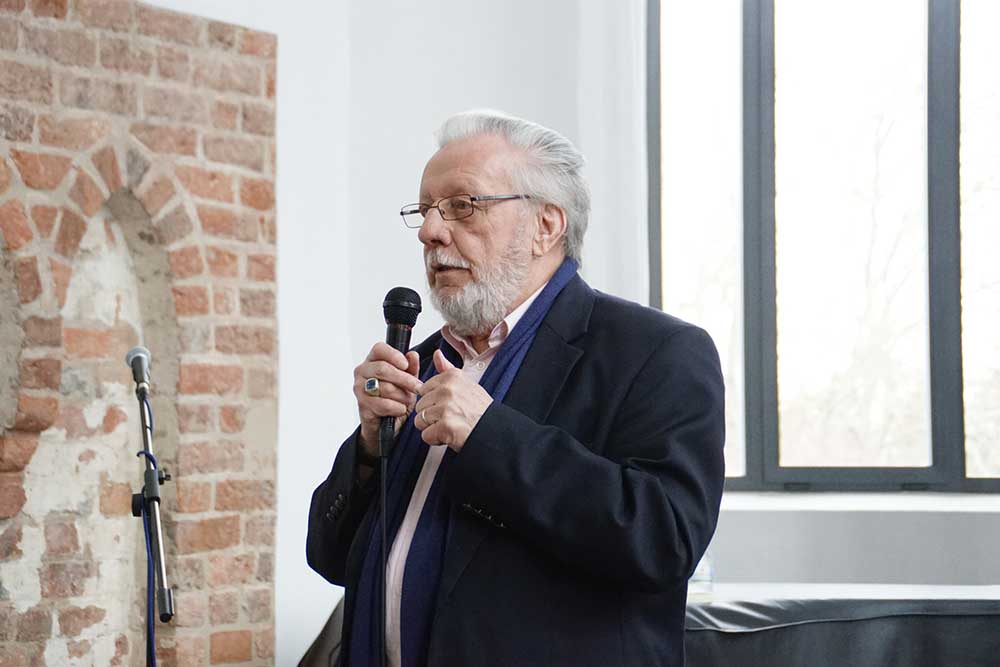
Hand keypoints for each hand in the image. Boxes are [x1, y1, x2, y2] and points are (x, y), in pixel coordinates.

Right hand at [354, 342, 421, 457]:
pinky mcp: (362, 405)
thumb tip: (412, 355)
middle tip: (418, 387)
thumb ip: (411, 368)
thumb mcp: (407, 381)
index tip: (406, 364)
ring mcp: (359, 388)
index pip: (379, 349)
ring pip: (385, 388)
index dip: (393, 355)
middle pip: (383, 369)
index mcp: (372, 360)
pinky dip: (397, 408)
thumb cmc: (395, 398)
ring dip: (402, 396)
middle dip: (404, 379)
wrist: (386, 424)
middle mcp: (362, 371)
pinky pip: (383, 404)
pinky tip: (400, 409)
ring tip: (407, 401)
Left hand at [414, 349, 492, 452]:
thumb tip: (437, 354)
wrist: (495, 432)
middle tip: (451, 418)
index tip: (448, 405)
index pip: (423, 390)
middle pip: (419, 406)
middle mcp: (448, 389)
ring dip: (433, 428)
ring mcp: (446, 408)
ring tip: (450, 426)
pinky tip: (449, 436)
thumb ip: (447, 370)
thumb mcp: (466, 384)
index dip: (433, 401)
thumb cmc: (480, 411)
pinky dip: (436, 439)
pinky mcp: (445, 426)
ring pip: (420, 421)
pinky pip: (426, 435)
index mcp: (451, 377)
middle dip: (431, 415)